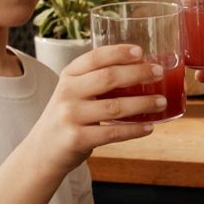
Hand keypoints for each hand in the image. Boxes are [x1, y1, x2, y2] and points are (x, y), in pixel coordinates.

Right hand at [29, 44, 163, 174]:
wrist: (42, 151)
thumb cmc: (68, 117)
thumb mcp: (74, 92)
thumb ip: (96, 81)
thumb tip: (141, 70)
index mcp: (69, 76)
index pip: (95, 57)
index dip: (119, 52)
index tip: (140, 52)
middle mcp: (67, 92)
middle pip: (108, 78)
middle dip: (138, 74)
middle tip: (159, 73)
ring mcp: (70, 116)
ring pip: (115, 107)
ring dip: (143, 103)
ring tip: (161, 102)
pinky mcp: (76, 139)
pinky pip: (112, 133)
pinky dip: (134, 130)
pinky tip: (149, 127)